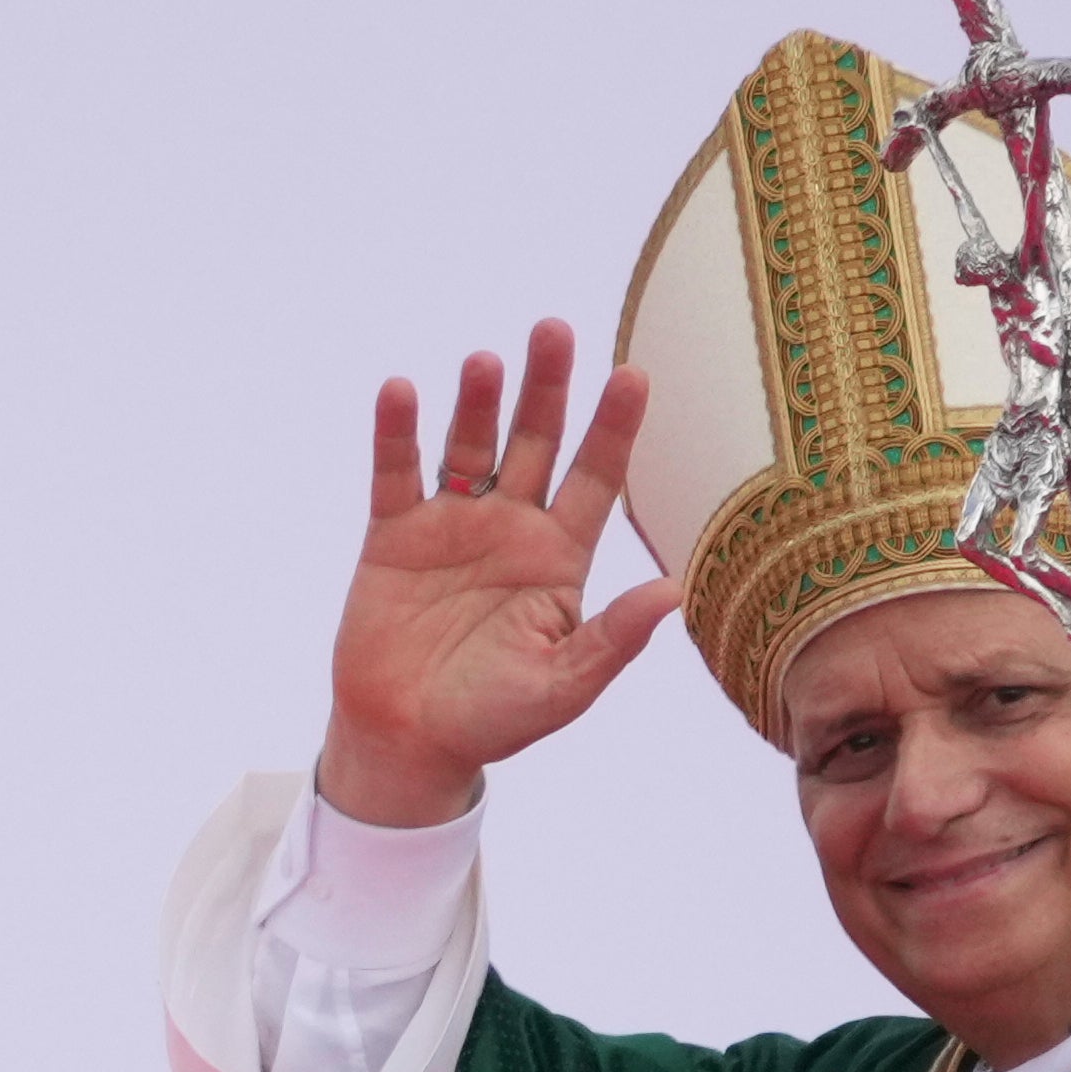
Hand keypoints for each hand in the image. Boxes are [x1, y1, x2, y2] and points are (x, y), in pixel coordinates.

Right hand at [317, 321, 682, 827]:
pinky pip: (398, 473)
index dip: (613, 428)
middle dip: (546, 388)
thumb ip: (613, 639)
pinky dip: (398, 433)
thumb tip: (675, 593)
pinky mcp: (395, 534)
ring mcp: (452, 524)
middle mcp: (511, 527)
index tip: (633, 375)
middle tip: (554, 330)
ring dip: (477, 402)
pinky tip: (401, 392)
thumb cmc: (493, 720)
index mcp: (560, 556)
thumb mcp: (563, 688)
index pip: (596, 478)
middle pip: (535, 441)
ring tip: (485, 362)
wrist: (408, 741)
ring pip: (469, 445)